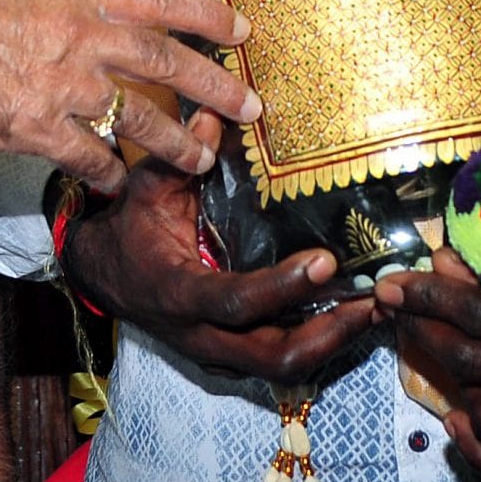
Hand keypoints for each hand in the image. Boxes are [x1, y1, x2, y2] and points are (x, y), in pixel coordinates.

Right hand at [0, 0, 256, 191]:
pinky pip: (90, 157)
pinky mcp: (30, 127)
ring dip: (176, 143)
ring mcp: (58, 83)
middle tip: (250, 105)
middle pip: (166, 63)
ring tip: (202, 159)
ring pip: (139, 118)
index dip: (207, 16)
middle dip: (215, 87)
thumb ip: (69, 3)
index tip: (242, 30)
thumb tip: (107, 21)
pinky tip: (121, 182)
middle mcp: (78, 32)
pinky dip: (111, 173)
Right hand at [61, 110, 380, 380]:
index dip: (283, 286)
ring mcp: (218, 353)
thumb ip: (181, 156)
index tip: (328, 261)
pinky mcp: (231, 356)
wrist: (103, 274)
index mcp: (178, 293)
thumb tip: (218, 112)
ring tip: (377, 308)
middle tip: (374, 300)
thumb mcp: (146, 187)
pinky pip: (281, 361)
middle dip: (329, 333)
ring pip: (284, 368)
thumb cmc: (129, 226)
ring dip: (334, 342)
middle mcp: (200, 334)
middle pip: (273, 356)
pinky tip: (352, 313)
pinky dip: (321, 342)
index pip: (236, 302)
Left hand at [375, 249, 480, 481]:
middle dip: (422, 330)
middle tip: (397, 311)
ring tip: (460, 373)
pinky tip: (456, 424)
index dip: (426, 295)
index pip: (474, 308)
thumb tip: (442, 259)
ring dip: (461, 393)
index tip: (390, 285)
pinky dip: (475, 447)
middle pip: (466, 355)